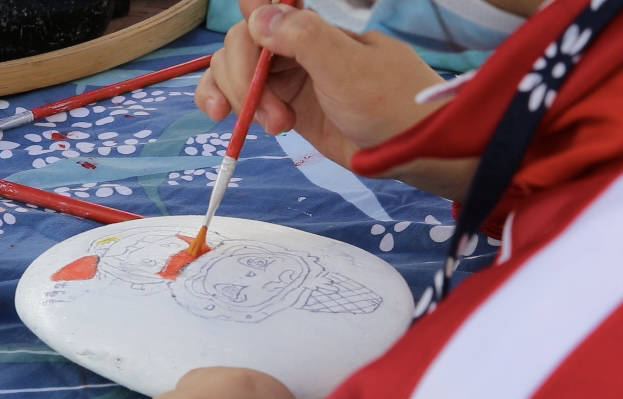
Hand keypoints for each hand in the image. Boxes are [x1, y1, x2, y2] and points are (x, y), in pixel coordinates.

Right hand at [195, 0, 446, 169]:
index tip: (252, 57)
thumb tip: (257, 17)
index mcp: (312, 28)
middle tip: (275, 117)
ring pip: (234, 71)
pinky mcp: (283, 108)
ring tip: (275, 128)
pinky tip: (229, 122)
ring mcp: (287, 79)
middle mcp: (294, 48)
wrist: (408, 148)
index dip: (248, 25)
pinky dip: (227, 105)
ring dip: (238, 97)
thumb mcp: (349, 68)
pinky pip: (242, 99)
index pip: (260, 10)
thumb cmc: (389, 103)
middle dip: (244, 79)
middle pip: (240, 44)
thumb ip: (304, 38)